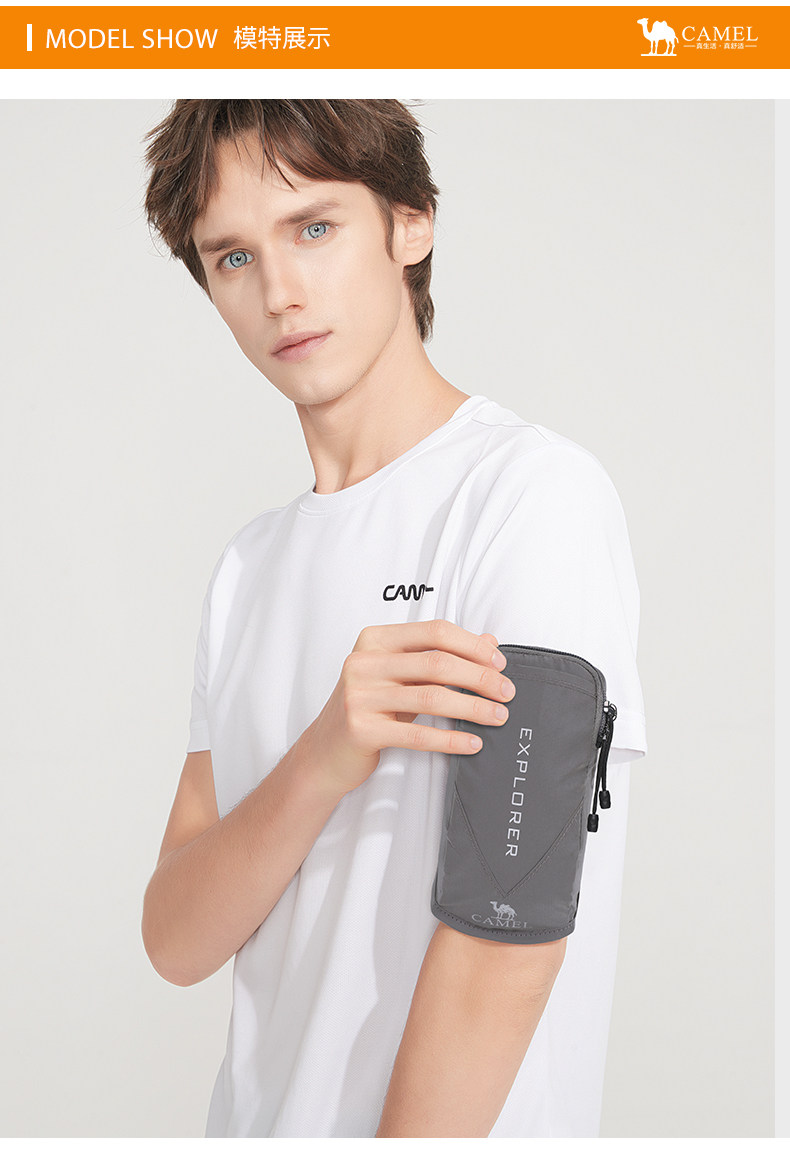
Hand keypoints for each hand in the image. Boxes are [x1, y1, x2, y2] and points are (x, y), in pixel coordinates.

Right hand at [301, 620, 515, 796]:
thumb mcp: (400, 676)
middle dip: (480, 677)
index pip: (433, 632)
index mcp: (374, 640)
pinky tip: (472, 743)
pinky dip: (450, 738)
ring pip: (432, 696)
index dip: (472, 645)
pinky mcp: (362, 729)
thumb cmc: (368, 709)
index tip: (498, 663)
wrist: (325, 752)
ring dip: (473, 708)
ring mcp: (360, 696)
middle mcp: (364, 663)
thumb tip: (489, 642)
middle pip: (437, 662)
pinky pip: (417, 733)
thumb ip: (438, 656)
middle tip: (506, 691)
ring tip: (497, 716)